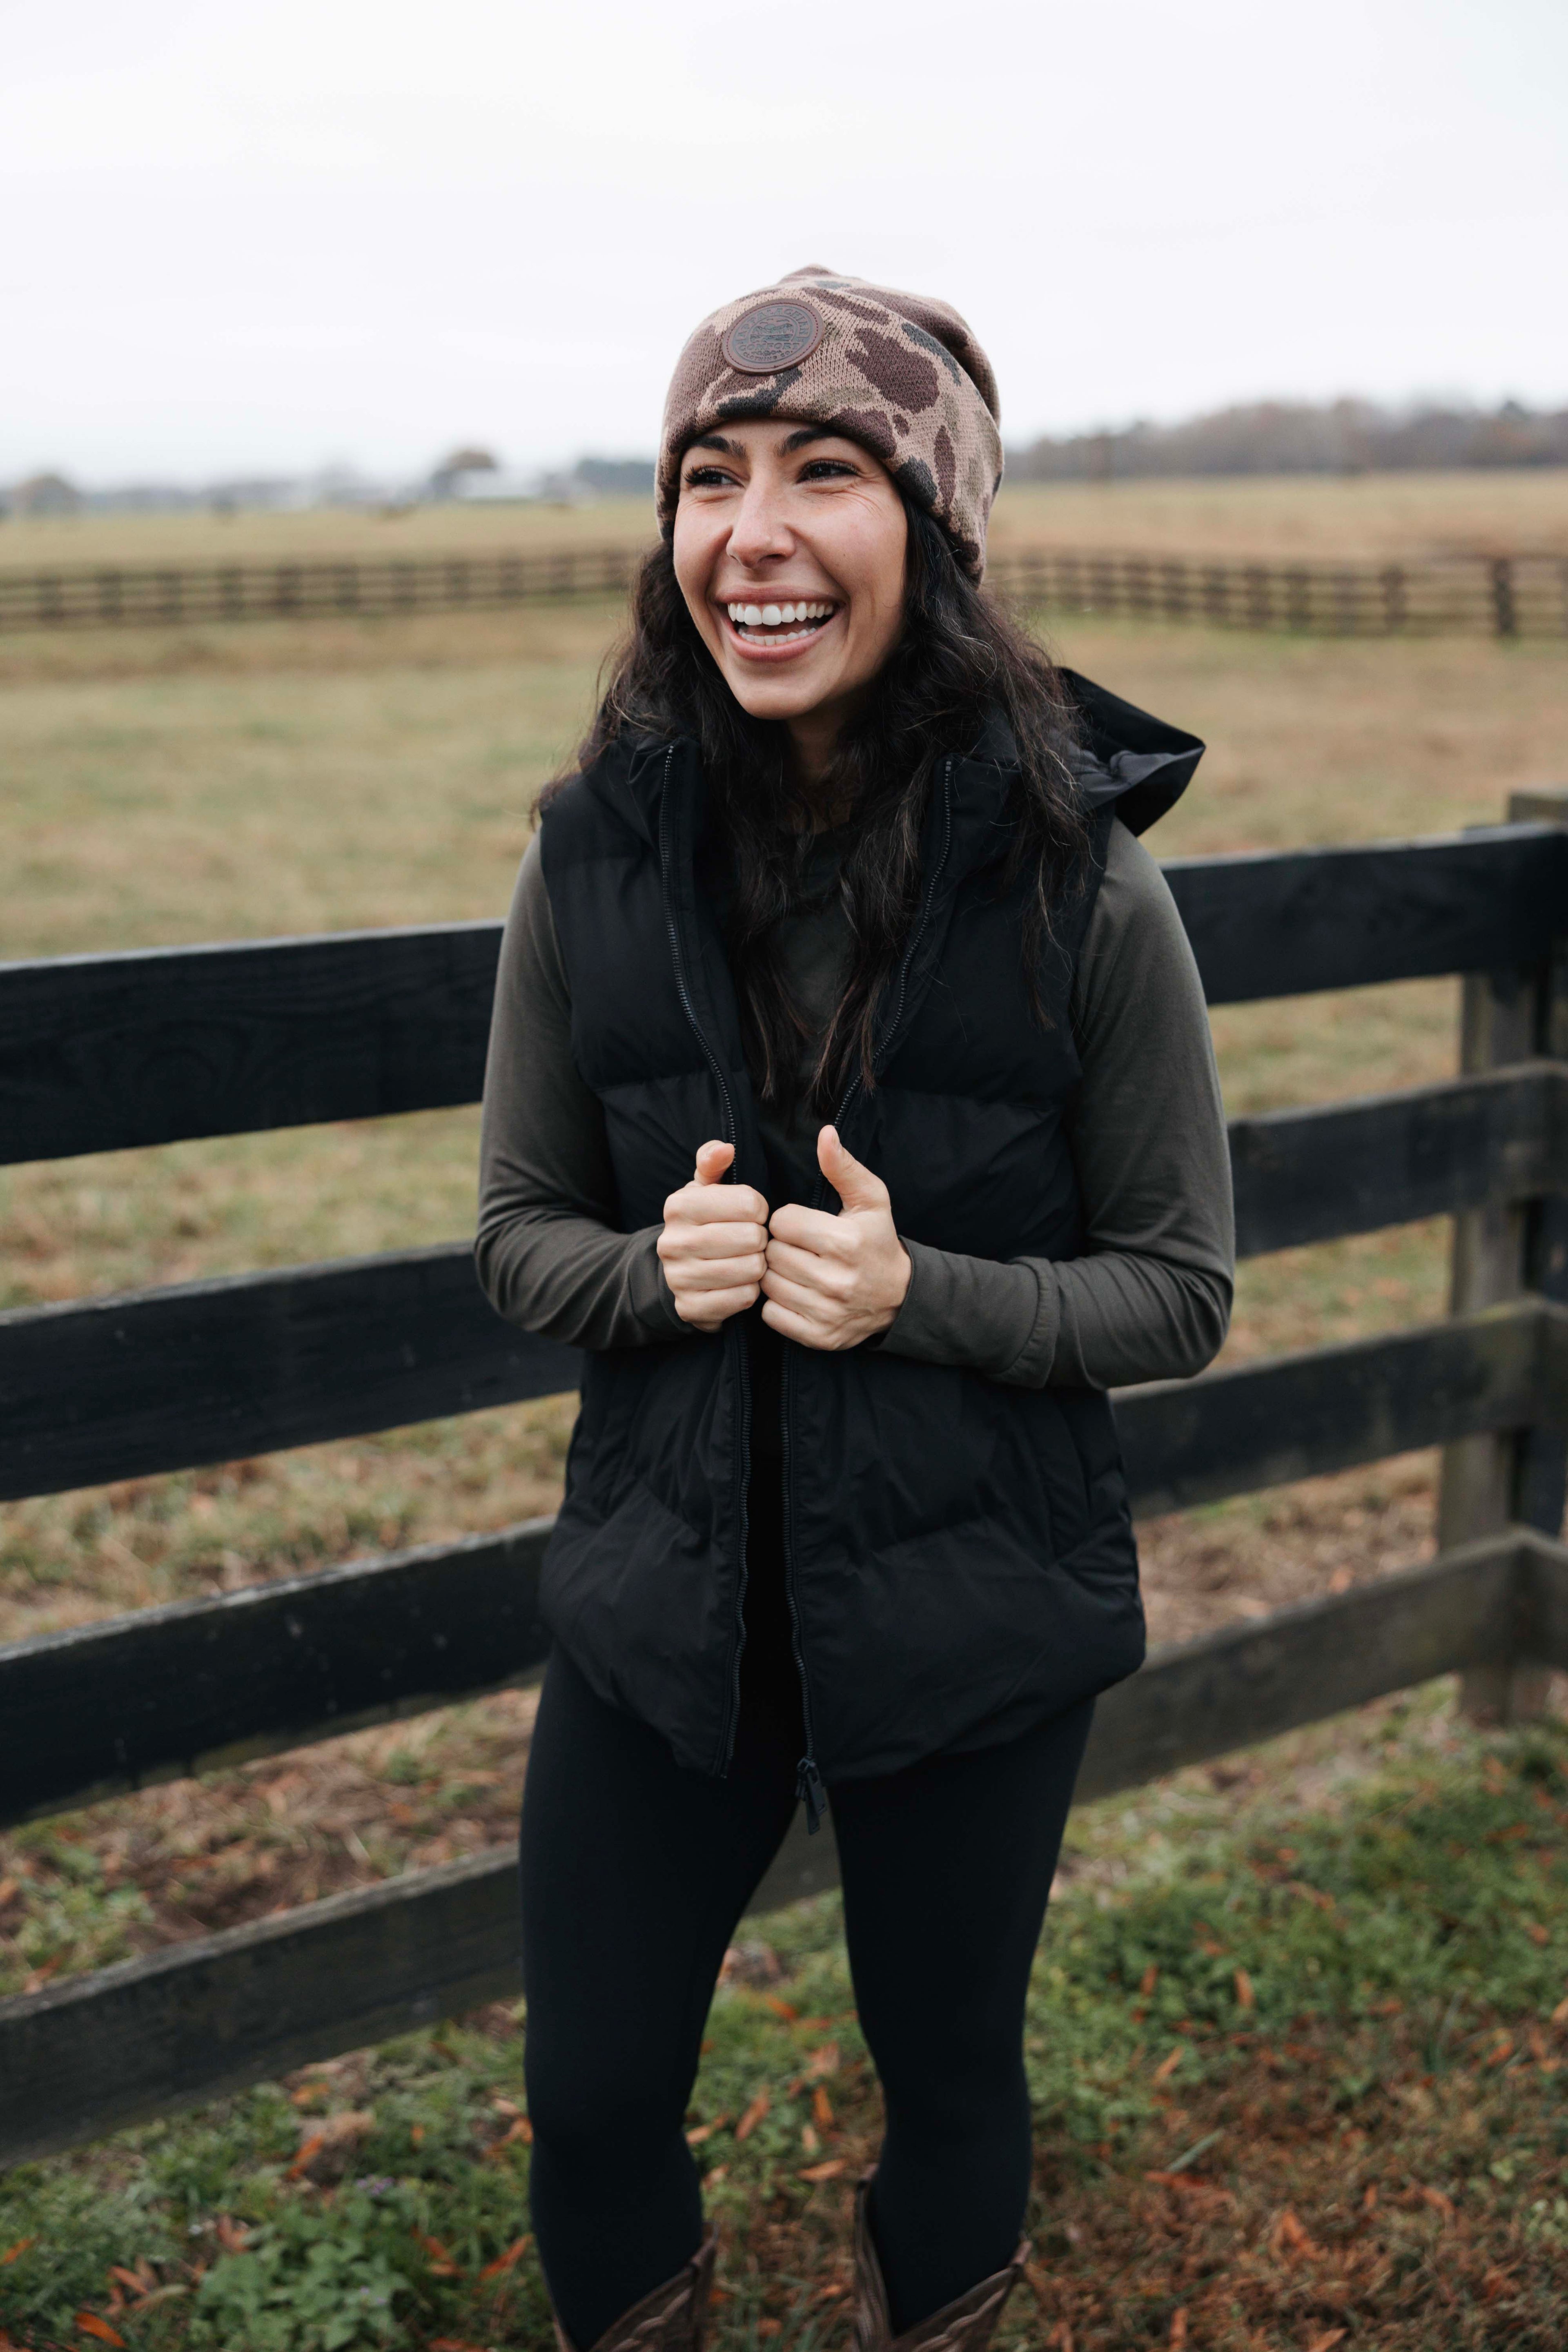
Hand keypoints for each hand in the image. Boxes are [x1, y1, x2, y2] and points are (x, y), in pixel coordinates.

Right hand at [657, 1141, 770, 1331]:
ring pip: (750, 1269)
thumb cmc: (703, 1223)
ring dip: (758, 1266)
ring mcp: (678, 1278)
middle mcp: (673, 1241)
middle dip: (761, 1240)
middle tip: (753, 1242)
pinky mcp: (690, 1308)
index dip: (760, 1210)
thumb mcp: (704, 1190)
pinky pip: (743, 1298)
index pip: (748, 1202)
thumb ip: (712, 1163)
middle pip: (751, 1237)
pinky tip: (741, 1283)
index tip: (753, 1215)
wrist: (678, 1273)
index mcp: (678, 1206)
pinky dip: (750, 1292)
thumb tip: (725, 1148)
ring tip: (749, 1261)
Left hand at [761, 1126, 911, 1351]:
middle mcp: (837, 1280)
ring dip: (775, 1275)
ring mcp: (827, 1312)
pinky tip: (795, 1292)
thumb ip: (844, 1167)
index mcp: (846, 1241)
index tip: (801, 1225)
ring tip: (795, 1268)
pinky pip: (771, 1315)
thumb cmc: (878, 1240)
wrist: (900, 1297)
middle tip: (797, 1248)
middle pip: (772, 1254)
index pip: (781, 1223)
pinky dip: (776, 1304)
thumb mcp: (871, 1199)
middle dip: (780, 1247)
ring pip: (768, 1284)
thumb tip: (825, 1134)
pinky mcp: (819, 1336)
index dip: (787, 1221)